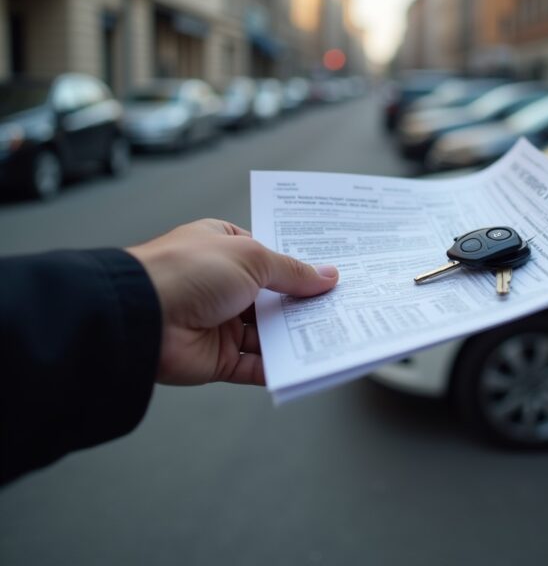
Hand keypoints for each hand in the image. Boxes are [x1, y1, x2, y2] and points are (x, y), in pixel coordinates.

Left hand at [126, 219, 338, 386]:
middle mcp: (222, 283)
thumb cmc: (188, 270)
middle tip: (341, 305)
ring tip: (333, 333)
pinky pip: (255, 365)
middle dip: (303, 302)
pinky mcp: (217, 357)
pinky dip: (279, 366)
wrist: (142, 317)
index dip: (300, 264)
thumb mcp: (252, 258)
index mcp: (224, 246)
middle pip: (273, 296)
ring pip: (268, 332)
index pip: (270, 255)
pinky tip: (306, 362)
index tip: (332, 272)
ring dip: (296, 334)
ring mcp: (220, 321)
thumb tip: (328, 276)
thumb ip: (292, 272)